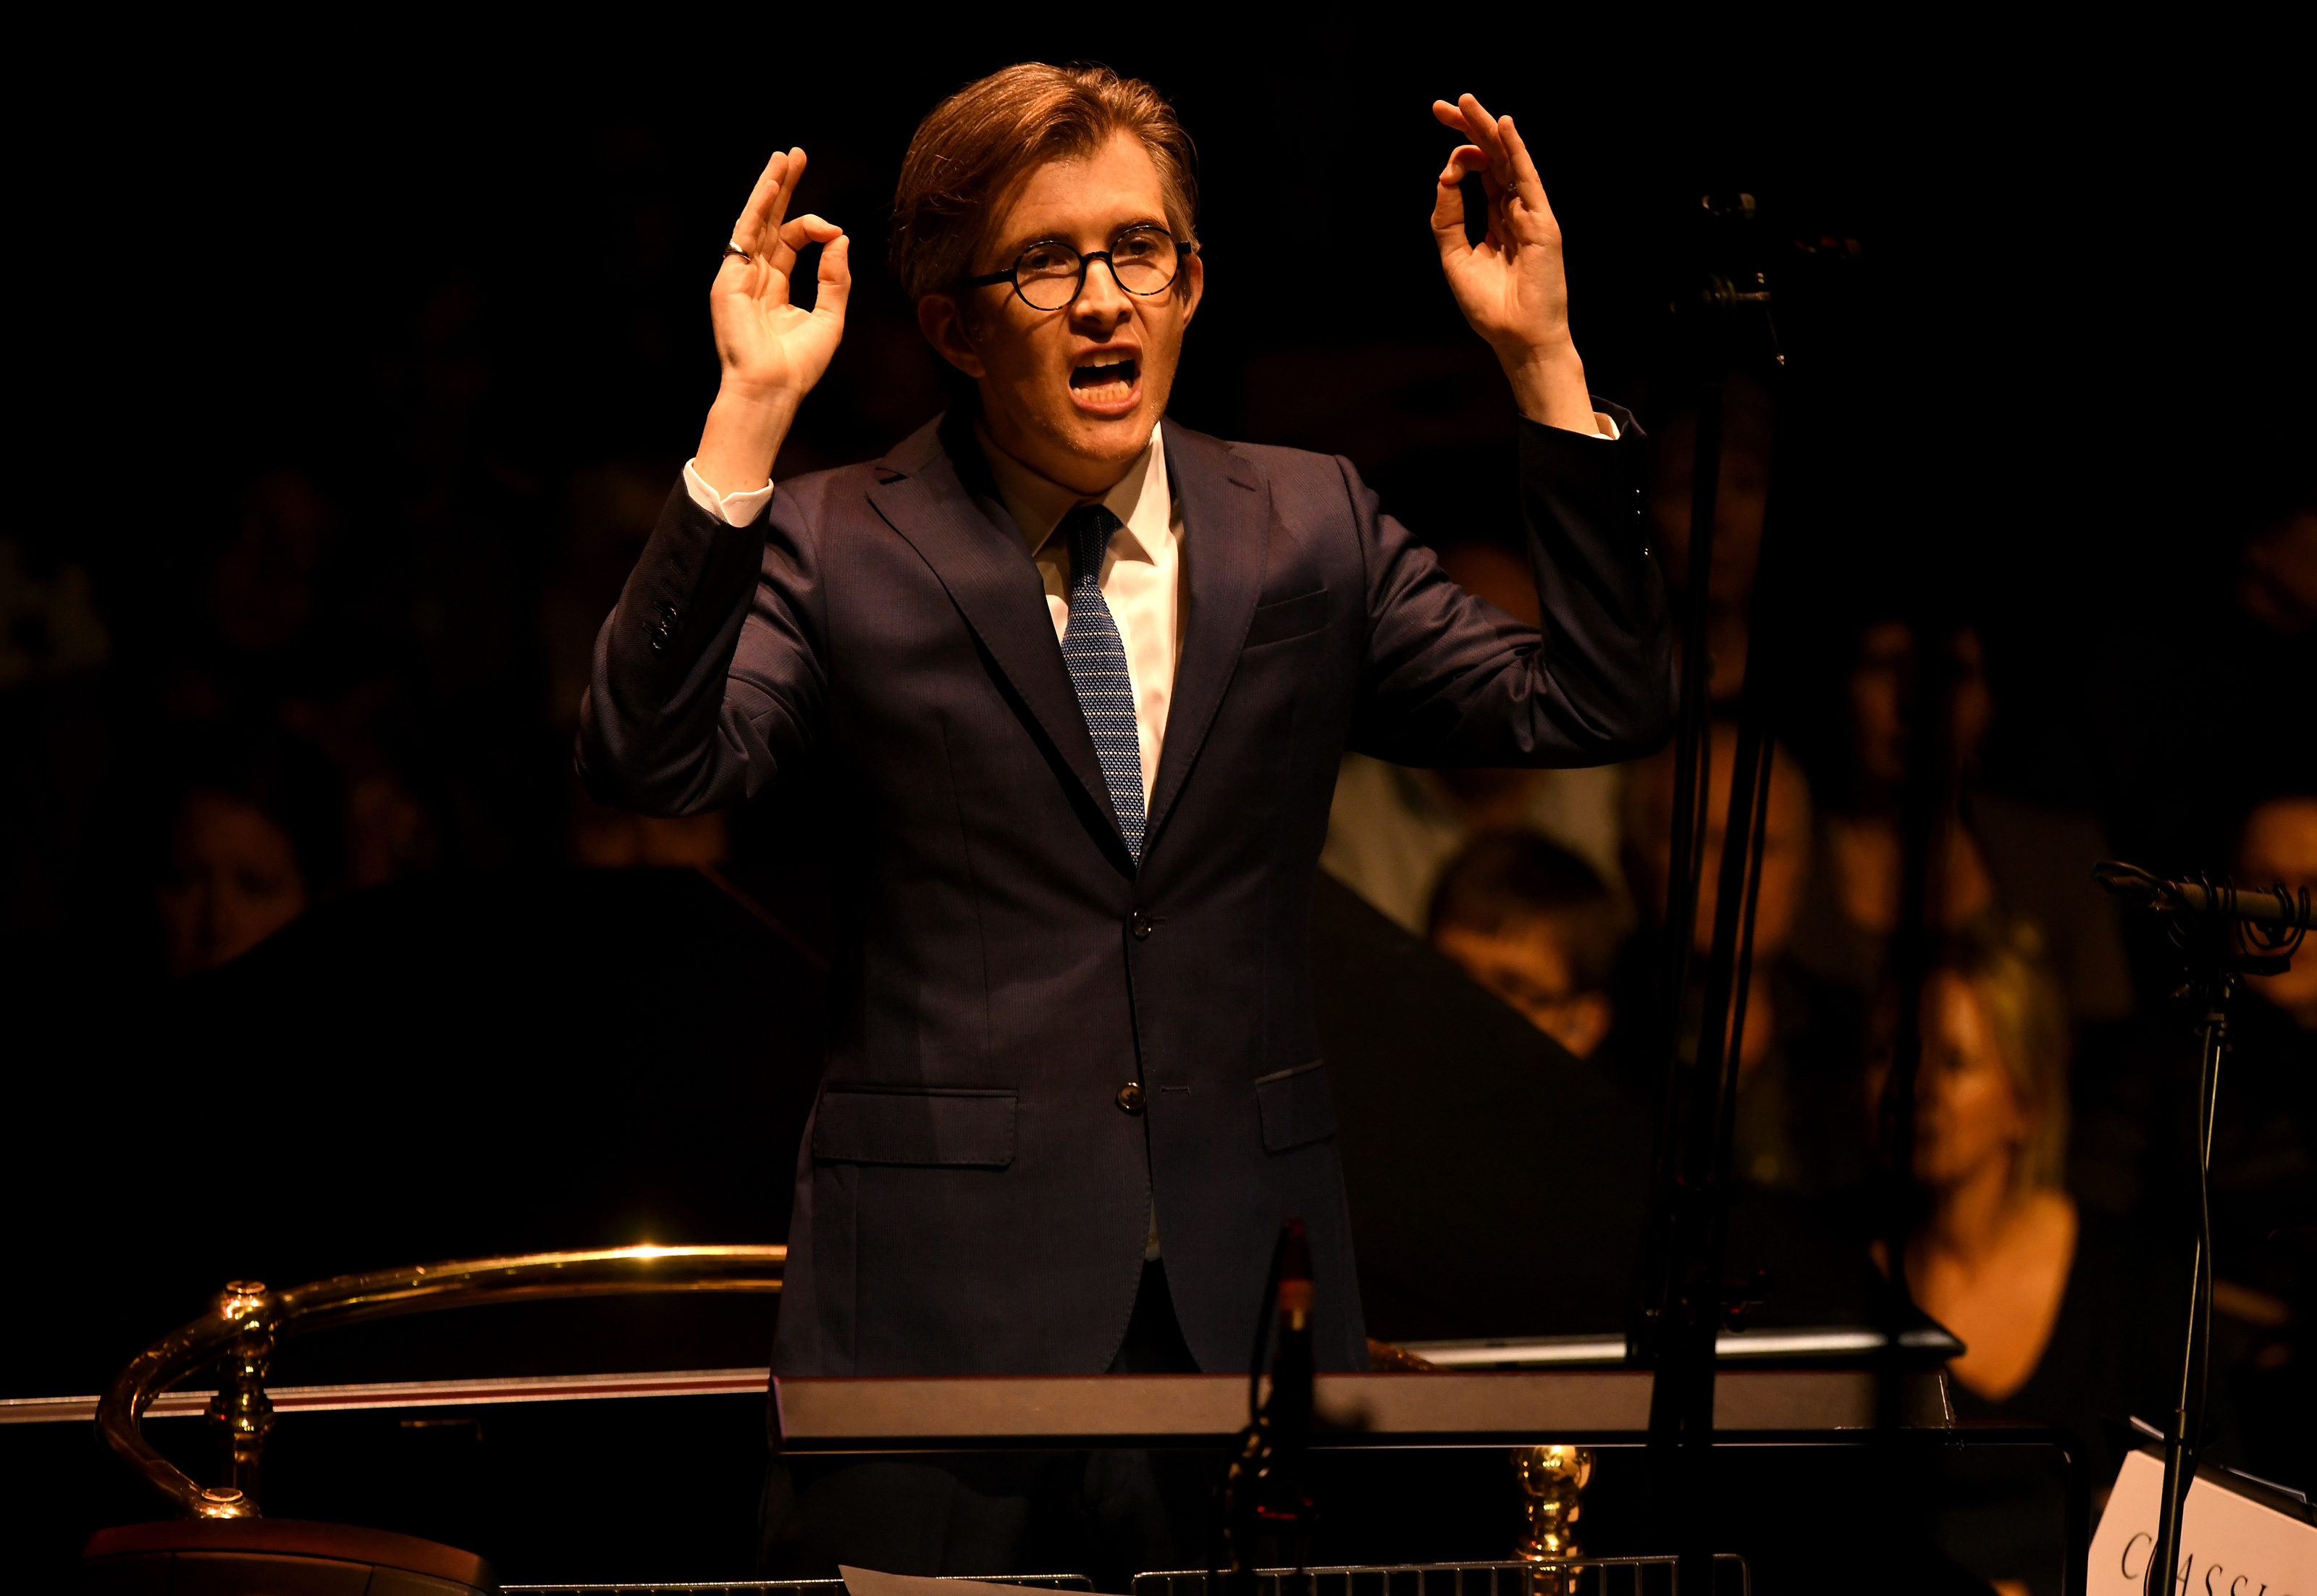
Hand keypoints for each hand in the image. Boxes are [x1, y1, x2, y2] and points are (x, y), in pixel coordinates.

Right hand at [696, 148, 852, 494]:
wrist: (772, 389)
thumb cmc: (798, 366)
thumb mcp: (830, 318)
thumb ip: (835, 278)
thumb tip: (841, 237)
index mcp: (776, 285)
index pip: (793, 240)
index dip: (816, 228)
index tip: (835, 231)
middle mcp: (755, 275)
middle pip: (770, 220)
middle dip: (784, 186)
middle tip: (796, 154)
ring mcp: (739, 275)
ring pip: (755, 220)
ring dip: (770, 187)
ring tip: (784, 156)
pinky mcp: (729, 279)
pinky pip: (744, 235)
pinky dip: (759, 209)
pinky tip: (772, 186)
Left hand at [1428, 95, 1594, 432]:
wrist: (1518, 339)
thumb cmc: (1491, 306)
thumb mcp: (1455, 256)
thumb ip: (1447, 217)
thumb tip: (1444, 175)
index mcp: (1497, 219)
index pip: (1479, 173)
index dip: (1457, 157)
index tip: (1441, 165)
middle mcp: (1515, 210)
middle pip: (1493, 158)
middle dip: (1470, 129)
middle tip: (1445, 104)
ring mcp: (1530, 214)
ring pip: (1509, 161)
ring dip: (1489, 130)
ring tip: (1468, 102)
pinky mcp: (1542, 223)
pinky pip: (1528, 181)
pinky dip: (1517, 153)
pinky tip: (1505, 128)